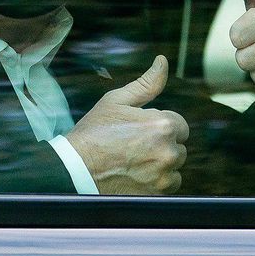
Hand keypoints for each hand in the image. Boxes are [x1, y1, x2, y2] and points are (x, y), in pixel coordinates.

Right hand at [64, 55, 188, 194]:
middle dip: (161, 146)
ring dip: (161, 165)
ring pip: (174, 168)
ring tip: (134, 162)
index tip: (139, 132)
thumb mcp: (117, 101)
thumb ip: (146, 83)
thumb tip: (162, 61)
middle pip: (178, 147)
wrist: (74, 169)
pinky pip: (169, 186)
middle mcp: (168, 151)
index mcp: (163, 125)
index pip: (179, 125)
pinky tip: (136, 175)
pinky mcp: (156, 194)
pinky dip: (156, 182)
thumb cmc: (94, 133)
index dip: (159, 127)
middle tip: (133, 147)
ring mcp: (163, 176)